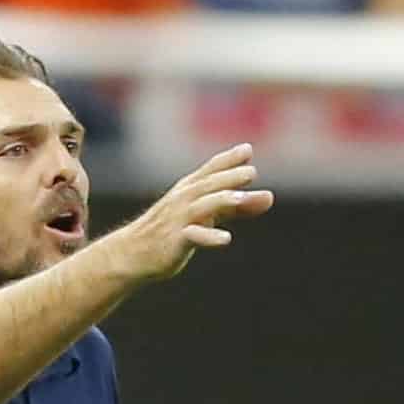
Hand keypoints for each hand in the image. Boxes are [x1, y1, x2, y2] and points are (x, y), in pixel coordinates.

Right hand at [116, 143, 274, 281]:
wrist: (133, 253)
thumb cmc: (174, 231)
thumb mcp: (207, 215)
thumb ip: (237, 207)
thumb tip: (270, 197)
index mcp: (189, 190)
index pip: (210, 170)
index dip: (228, 159)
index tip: (247, 149)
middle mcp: (184, 200)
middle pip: (208, 185)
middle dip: (228, 177)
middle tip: (251, 171)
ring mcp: (179, 220)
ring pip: (202, 206)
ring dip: (221, 201)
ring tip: (242, 199)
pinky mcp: (175, 241)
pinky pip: (193, 236)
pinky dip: (208, 236)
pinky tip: (226, 239)